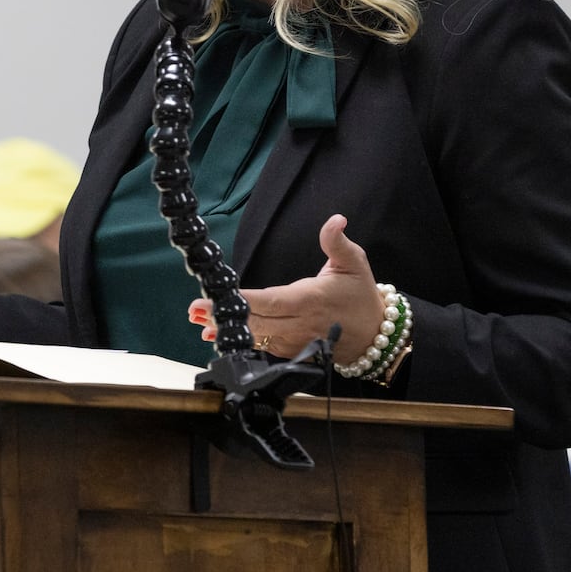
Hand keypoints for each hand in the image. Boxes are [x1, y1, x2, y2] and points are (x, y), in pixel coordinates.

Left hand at [187, 214, 384, 358]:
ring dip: (226, 330)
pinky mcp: (291, 352)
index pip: (272, 301)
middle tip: (196, 309)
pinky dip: (239, 342)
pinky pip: (262, 348)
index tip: (220, 296)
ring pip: (255, 338)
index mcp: (310, 300)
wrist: (374, 336)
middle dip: (224, 317)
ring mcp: (294, 341)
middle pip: (256, 323)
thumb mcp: (355, 263)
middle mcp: (299, 324)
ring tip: (199, 320)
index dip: (245, 301)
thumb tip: (335, 220)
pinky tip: (214, 336)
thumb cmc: (360, 296)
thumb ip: (337, 242)